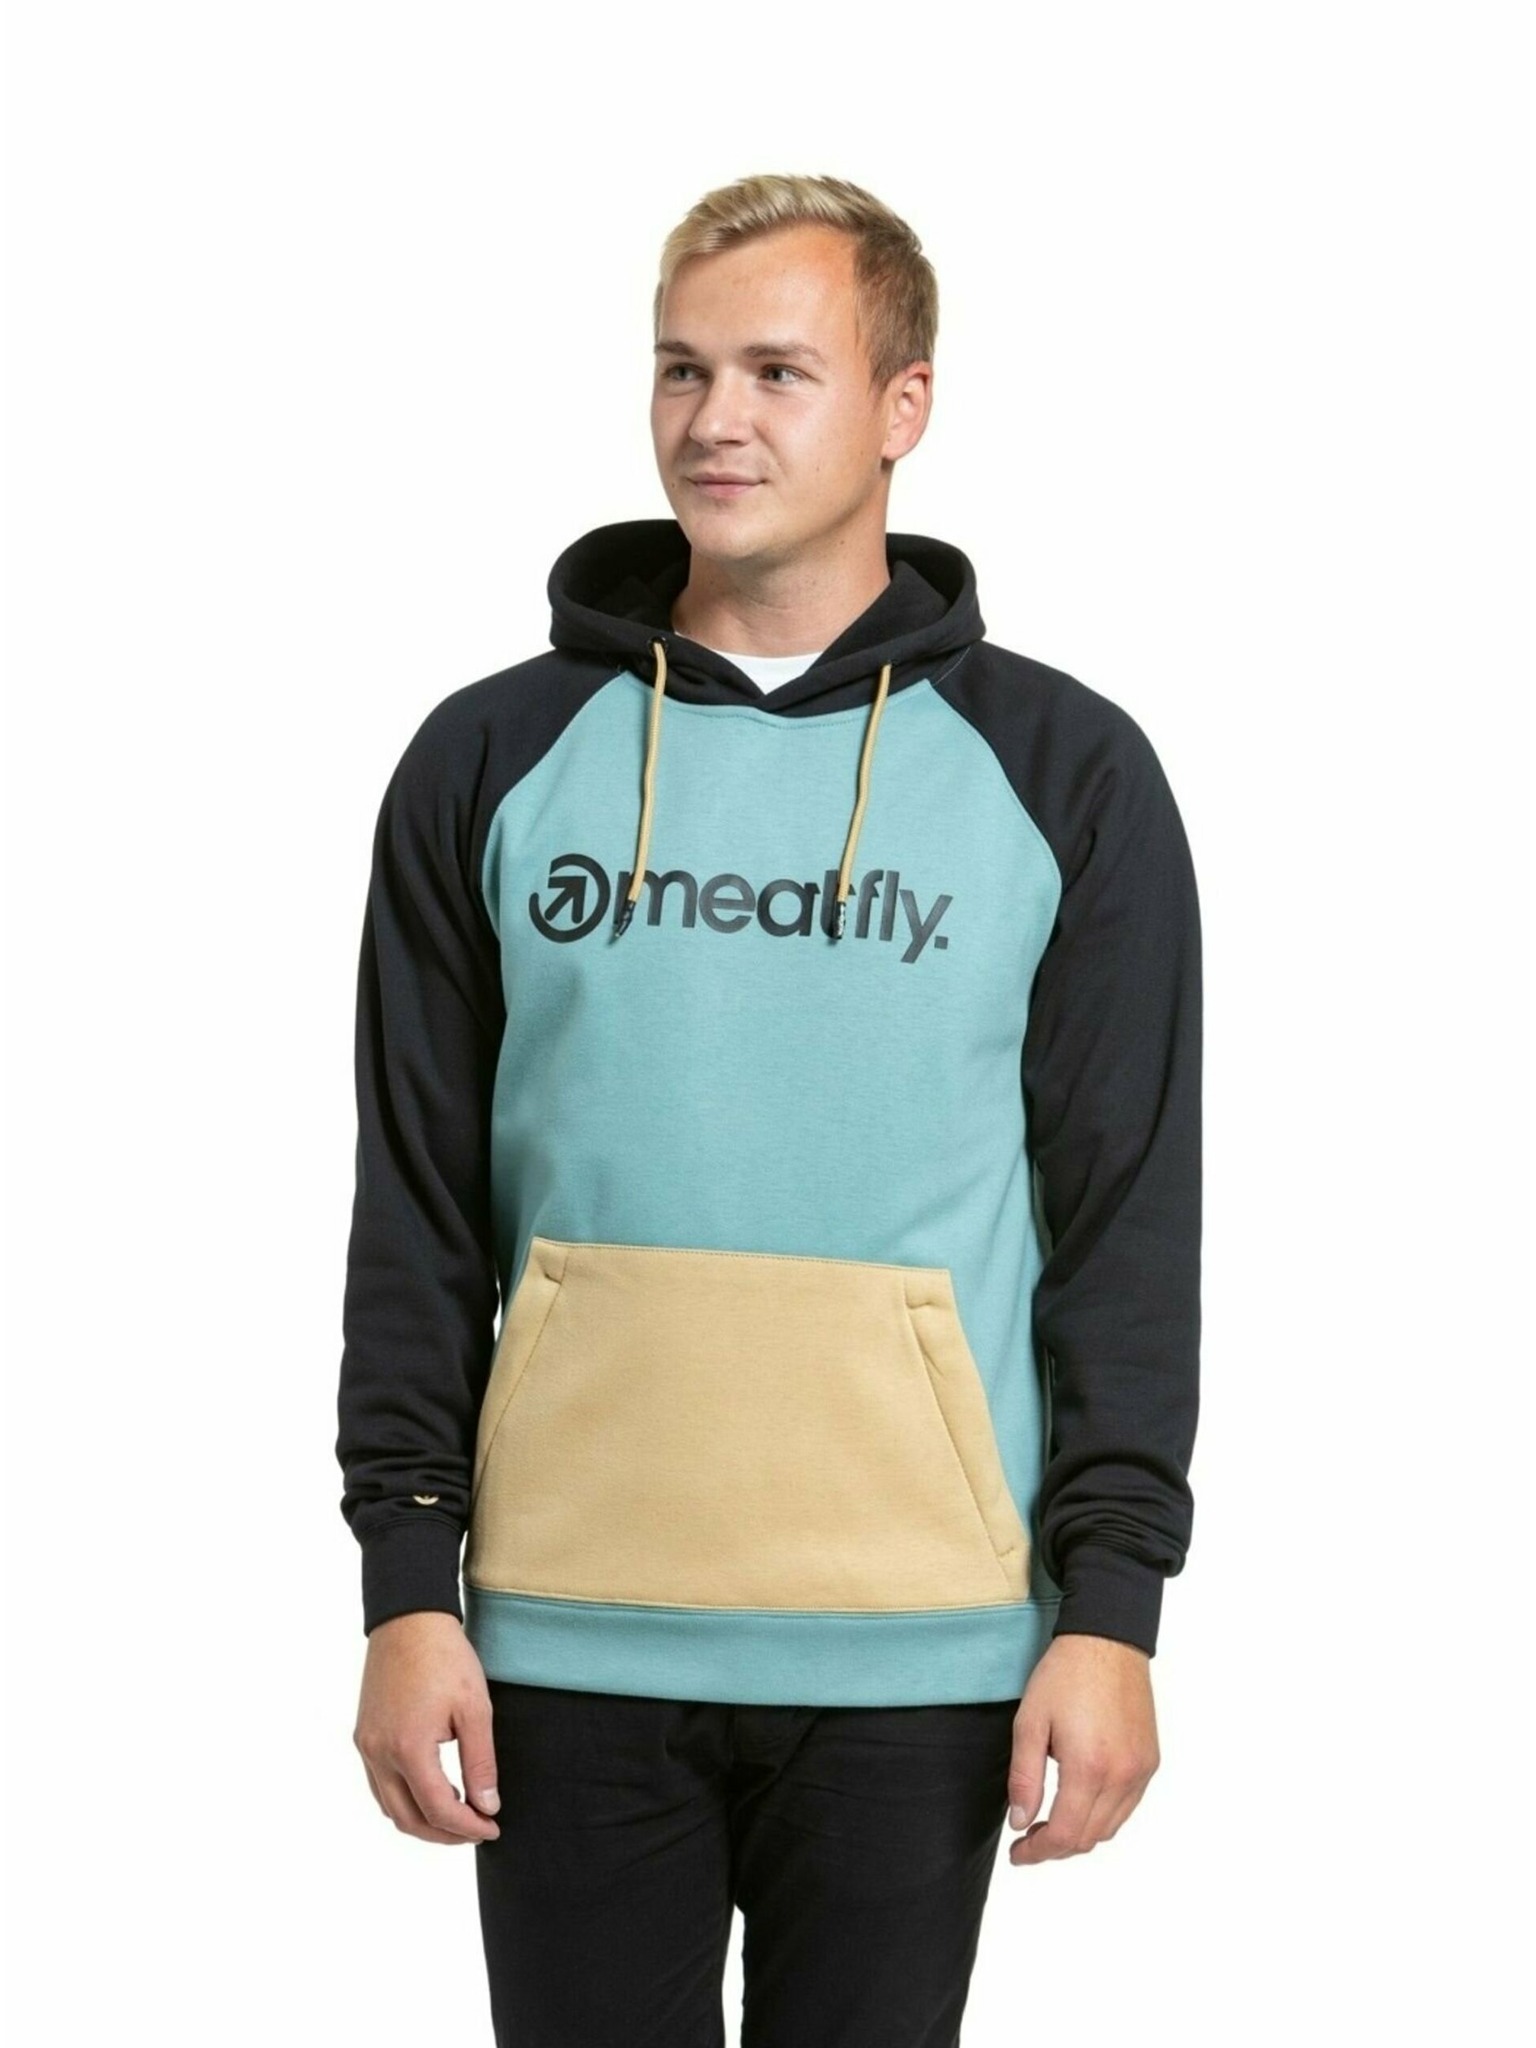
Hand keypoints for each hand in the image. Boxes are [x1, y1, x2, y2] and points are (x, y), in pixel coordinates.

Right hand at [352, 1611, 501, 1844]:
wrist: (409, 1619)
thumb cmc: (445, 1658)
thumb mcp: (475, 1709)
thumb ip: (480, 1763)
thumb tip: (488, 1807)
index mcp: (408, 1748)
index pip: (438, 1810)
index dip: (468, 1828)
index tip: (492, 1828)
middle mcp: (379, 1753)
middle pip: (408, 1819)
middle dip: (444, 1834)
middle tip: (477, 1830)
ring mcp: (366, 1745)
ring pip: (389, 1807)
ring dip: (421, 1820)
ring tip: (457, 1816)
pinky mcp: (363, 1735)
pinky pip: (379, 1785)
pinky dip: (403, 1800)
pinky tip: (430, 1791)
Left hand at [1004, 1632, 1159, 1863]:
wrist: (1107, 1641)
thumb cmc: (1064, 1676)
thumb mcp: (1030, 1722)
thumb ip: (1024, 1778)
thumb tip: (1021, 1822)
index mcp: (1089, 1768)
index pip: (1065, 1835)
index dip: (1038, 1853)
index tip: (1018, 1854)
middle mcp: (1122, 1776)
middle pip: (1089, 1837)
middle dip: (1056, 1847)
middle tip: (1028, 1838)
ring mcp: (1141, 1770)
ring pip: (1111, 1828)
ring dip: (1080, 1834)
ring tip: (1051, 1822)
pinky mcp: (1150, 1761)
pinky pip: (1127, 1806)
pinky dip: (1103, 1816)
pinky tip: (1081, 1801)